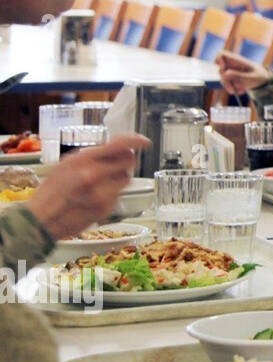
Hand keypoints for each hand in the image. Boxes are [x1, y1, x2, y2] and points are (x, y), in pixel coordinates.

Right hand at [25, 134, 149, 240]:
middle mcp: (94, 174)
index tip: (144, 142)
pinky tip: (96, 197)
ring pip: (126, 178)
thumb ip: (92, 156)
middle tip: (114, 166)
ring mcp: (102, 192)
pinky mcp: (106, 207)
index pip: (119, 144)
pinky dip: (112, 194)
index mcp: (82, 159)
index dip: (135, 141)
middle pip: (128, 160)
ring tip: (101, 183)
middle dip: (125, 161)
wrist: (40, 220)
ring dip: (119, 178)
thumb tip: (117, 148)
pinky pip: (119, 195)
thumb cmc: (51, 192)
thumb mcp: (67, 164)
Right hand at [215, 50, 269, 94]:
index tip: (224, 69)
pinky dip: (234, 89)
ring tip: (242, 90)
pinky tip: (242, 90)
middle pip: (220, 71)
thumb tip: (225, 74)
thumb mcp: (251, 78)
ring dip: (230, 87)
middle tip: (233, 90)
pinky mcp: (231, 79)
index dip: (219, 61)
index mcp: (237, 60)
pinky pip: (227, 85)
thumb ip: (239, 76)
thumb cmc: (259, 76)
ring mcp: (230, 72)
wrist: (263, 81)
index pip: (221, 54)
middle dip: (225, 81)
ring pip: (223, 79)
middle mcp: (231, 65)